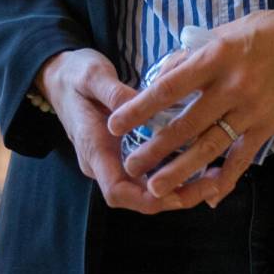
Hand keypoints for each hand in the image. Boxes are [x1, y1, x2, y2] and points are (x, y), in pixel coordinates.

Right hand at [38, 48, 203, 213]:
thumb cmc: (74, 74)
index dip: (148, 198)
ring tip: (215, 178)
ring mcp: (111, 161)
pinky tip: (199, 165)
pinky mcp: (120, 155)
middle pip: (138, 198)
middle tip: (213, 185)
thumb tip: (140, 104)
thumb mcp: (92, 75)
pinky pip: (147, 176)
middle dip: (176, 198)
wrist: (57, 75)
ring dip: (180, 190)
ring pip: (146, 191)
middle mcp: (101, 162)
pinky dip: (173, 177)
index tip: (178, 190)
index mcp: (93, 147)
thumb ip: (114, 92)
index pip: (117, 190)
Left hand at [103, 0, 273, 203]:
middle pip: (186, 124)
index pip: (169, 87)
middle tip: (129, 165)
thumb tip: (160, 76)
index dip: (140, 108)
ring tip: (157, 186)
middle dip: (155, 149)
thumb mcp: (224, 31)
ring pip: (211, 147)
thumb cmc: (267, 30)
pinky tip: (208, 196)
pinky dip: (225, 179)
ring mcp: (252, 110)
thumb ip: (191, 56)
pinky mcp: (270, 126)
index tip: (115, 123)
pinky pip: (243, 158)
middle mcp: (233, 86)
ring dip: (181, 170)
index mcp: (216, 57)